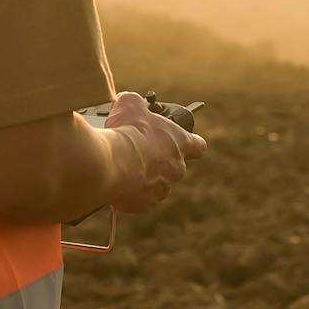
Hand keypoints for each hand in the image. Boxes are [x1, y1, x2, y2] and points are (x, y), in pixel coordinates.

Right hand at [103, 91, 206, 213]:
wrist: (109, 163)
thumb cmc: (126, 132)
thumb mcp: (130, 103)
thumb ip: (137, 103)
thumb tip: (131, 103)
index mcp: (180, 142)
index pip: (198, 145)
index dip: (191, 143)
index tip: (181, 141)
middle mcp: (177, 168)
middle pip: (175, 165)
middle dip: (160, 160)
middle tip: (140, 151)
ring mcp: (162, 189)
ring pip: (159, 184)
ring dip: (146, 176)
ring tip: (126, 166)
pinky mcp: (145, 205)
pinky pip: (142, 199)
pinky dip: (133, 192)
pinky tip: (120, 180)